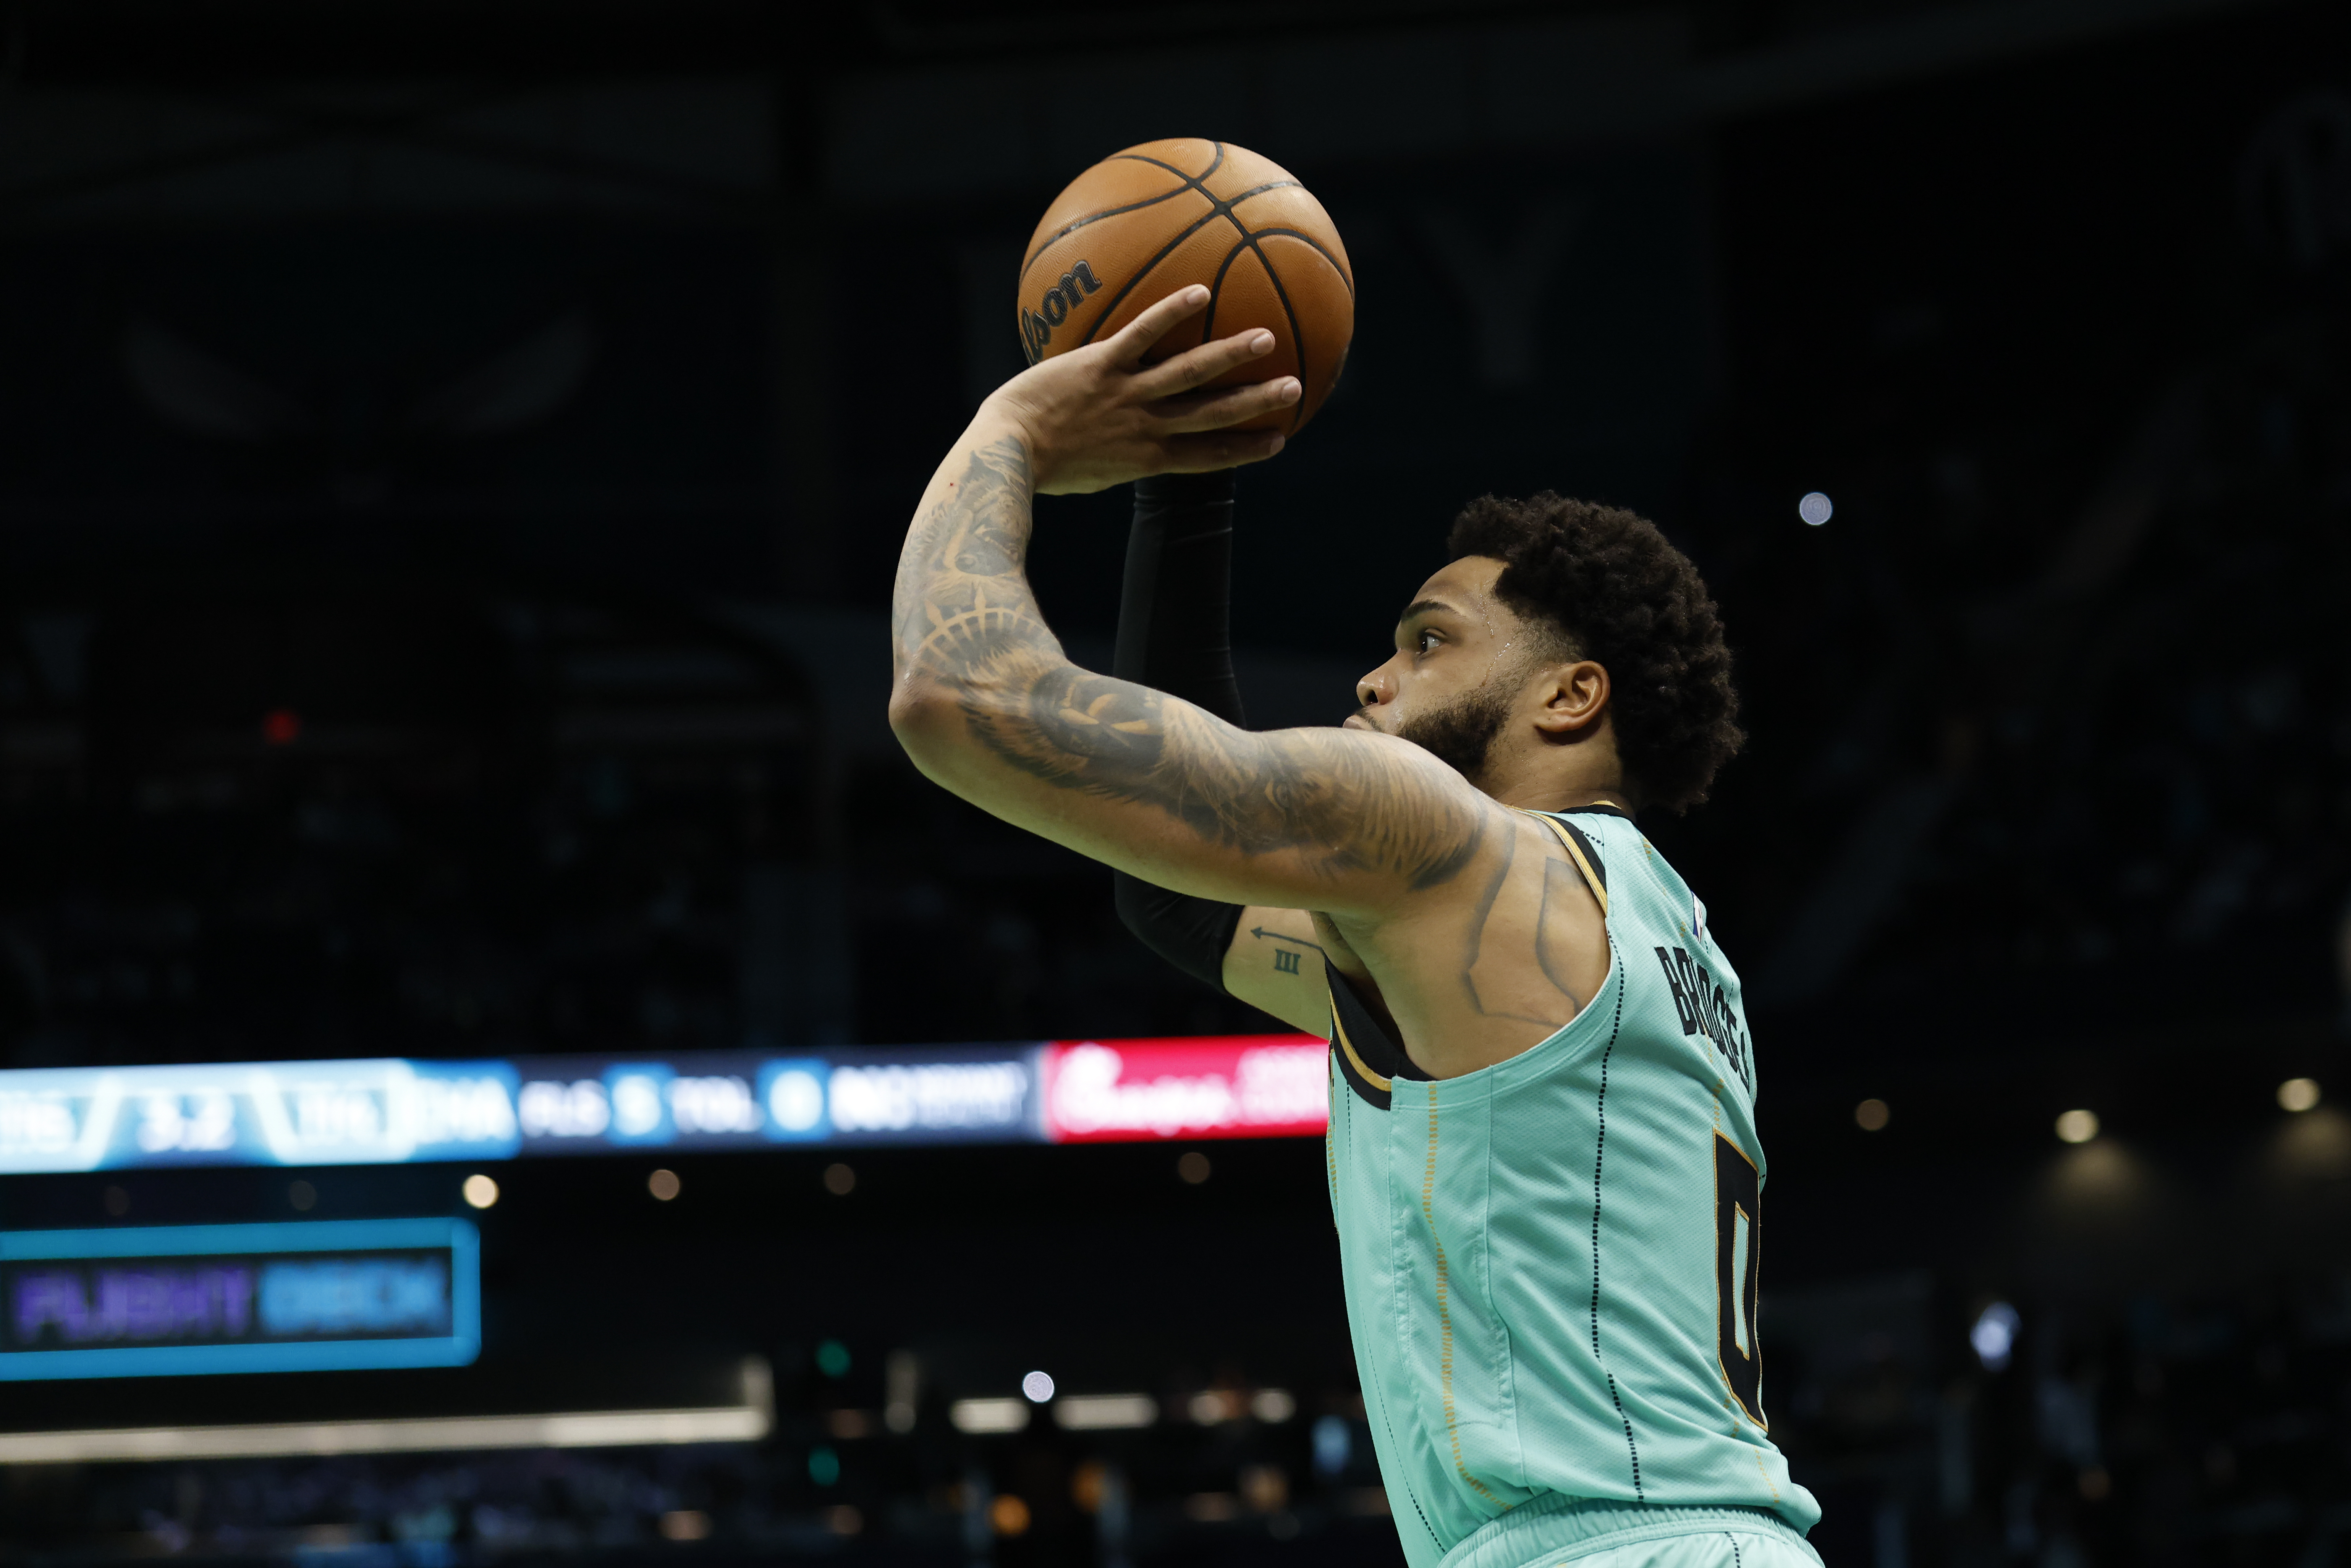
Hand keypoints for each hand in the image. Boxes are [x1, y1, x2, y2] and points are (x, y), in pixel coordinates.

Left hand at [980, 285, 1301, 494]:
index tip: (1278, 440)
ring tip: (1266, 337)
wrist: (1005, 455)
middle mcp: (1145, 428)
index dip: (1245, 450)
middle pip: (1213, 415)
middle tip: (1294, 388)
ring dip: (1230, 355)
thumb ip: (1117, 455)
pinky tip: (1200, 292)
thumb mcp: (1089, 472)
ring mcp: (1126, 395)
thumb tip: (1124, 449)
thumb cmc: (1040, 466)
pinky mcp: (1100, 366)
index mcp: (1146, 459)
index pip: (1208, 457)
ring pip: (1189, 374)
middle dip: (1256, 402)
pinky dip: (1170, 314)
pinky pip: (1142, 335)